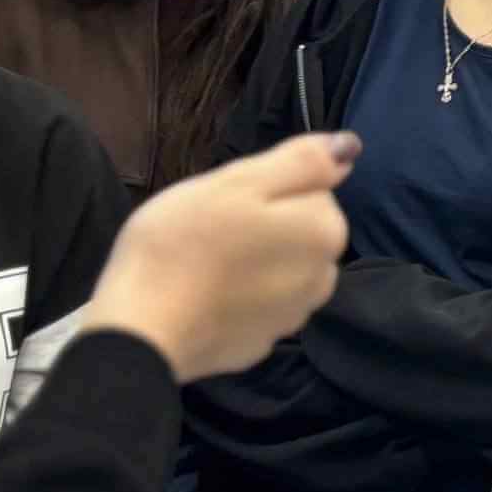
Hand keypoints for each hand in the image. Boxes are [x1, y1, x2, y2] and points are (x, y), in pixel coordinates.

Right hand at [83, 133, 357, 382]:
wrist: (142, 331)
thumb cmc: (184, 245)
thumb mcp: (238, 183)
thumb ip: (300, 163)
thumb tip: (349, 147)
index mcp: (324, 232)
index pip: (311, 189)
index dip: (266, 189)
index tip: (229, 201)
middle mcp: (324, 277)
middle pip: (298, 230)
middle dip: (263, 224)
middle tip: (211, 228)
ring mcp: (294, 316)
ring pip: (280, 268)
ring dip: (253, 262)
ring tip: (204, 263)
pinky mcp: (261, 343)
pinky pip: (257, 306)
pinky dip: (237, 299)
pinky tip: (203, 297)